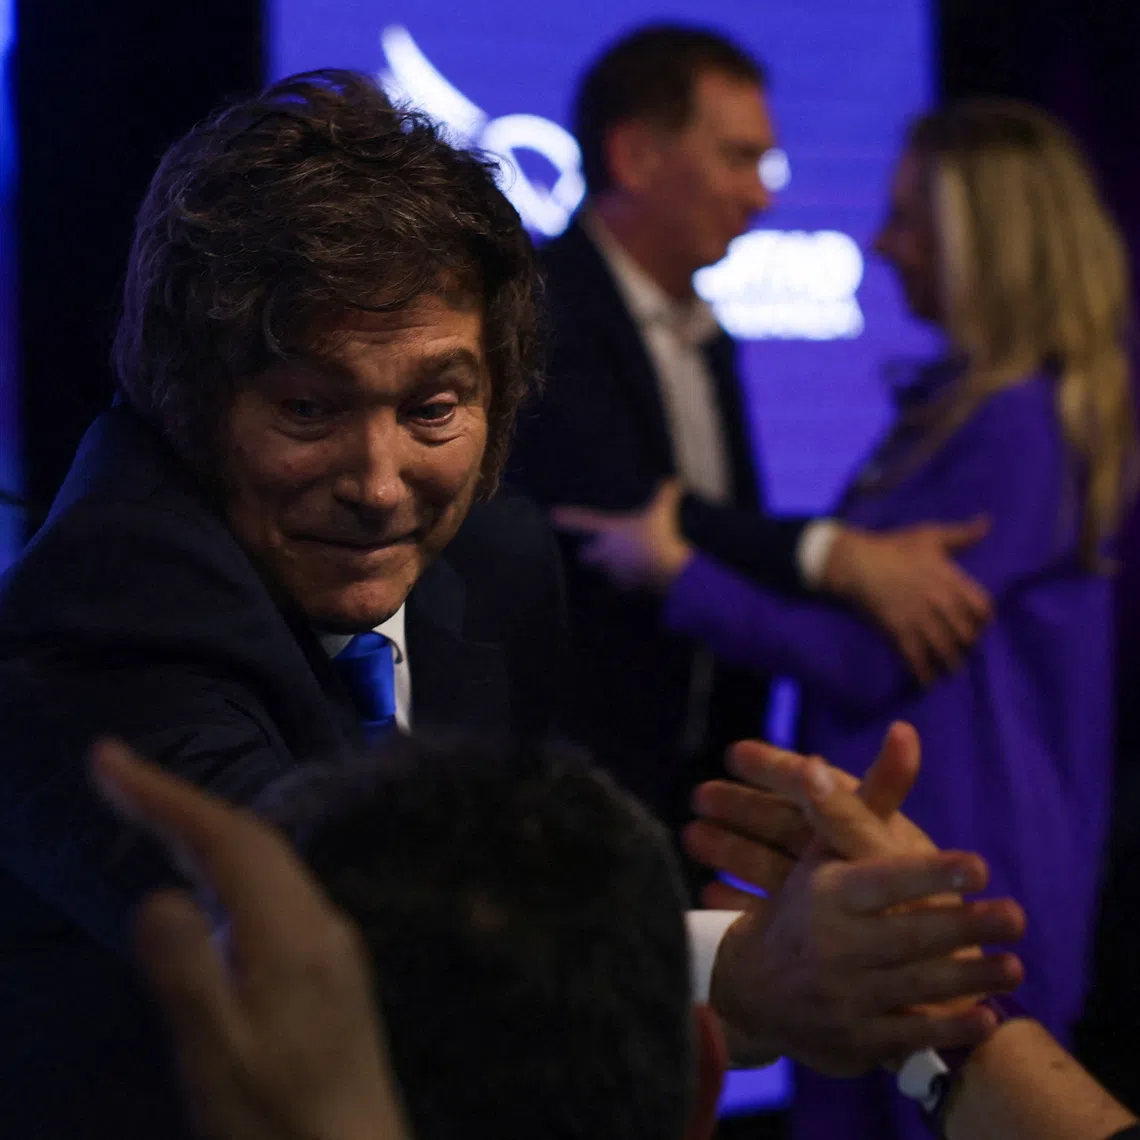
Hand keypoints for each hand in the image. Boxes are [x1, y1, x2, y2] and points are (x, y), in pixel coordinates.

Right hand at [91, 739, 407, 1139]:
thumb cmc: (279, 1125)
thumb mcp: (218, 1059)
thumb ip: (187, 974)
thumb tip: (158, 895)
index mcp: (294, 934)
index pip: (228, 839)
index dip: (167, 794)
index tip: (108, 759)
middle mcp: (322, 923)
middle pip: (250, 841)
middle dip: (182, 803)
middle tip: (114, 777)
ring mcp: (333, 944)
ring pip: (266, 864)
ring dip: (207, 834)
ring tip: (150, 815)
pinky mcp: (332, 968)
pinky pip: (273, 893)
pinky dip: (230, 869)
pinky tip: (207, 888)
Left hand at [551, 480, 693, 591]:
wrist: (667, 570)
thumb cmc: (659, 537)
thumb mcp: (663, 512)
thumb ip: (666, 494)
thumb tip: (675, 480)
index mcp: (610, 530)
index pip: (583, 521)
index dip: (567, 518)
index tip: (551, 515)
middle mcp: (605, 551)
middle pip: (585, 556)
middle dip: (587, 554)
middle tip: (593, 551)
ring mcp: (612, 571)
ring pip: (601, 572)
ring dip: (607, 569)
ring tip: (619, 567)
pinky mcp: (623, 587)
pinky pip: (618, 587)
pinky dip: (624, 586)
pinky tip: (633, 584)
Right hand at [689, 726, 1025, 1074]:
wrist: (753, 989)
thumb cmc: (806, 905)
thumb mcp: (826, 851)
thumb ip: (871, 798)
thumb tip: (904, 731)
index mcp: (826, 893)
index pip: (883, 879)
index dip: (930, 871)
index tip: (977, 863)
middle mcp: (831, 944)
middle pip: (910, 934)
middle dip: (967, 925)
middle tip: (1016, 915)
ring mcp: (841, 997)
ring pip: (917, 986)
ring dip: (971, 977)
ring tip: (1015, 966)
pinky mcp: (852, 1041)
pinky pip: (909, 1037)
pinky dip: (949, 1028)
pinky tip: (984, 1018)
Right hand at [822, 519, 992, 682]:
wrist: (857, 562)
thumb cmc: (894, 546)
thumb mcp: (930, 535)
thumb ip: (962, 534)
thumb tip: (988, 522)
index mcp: (951, 579)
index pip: (982, 607)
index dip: (984, 619)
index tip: (979, 624)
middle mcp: (940, 602)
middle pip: (967, 633)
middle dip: (968, 644)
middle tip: (963, 648)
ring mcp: (919, 618)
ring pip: (945, 649)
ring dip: (951, 663)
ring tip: (950, 669)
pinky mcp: (899, 631)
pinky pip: (916, 658)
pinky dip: (923, 673)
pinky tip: (926, 681)